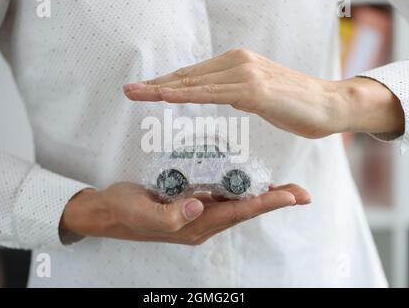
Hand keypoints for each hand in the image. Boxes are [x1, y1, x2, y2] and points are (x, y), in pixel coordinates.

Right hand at [60, 182, 309, 245]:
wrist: (107, 213)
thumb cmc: (124, 212)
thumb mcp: (143, 213)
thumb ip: (171, 215)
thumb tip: (198, 206)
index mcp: (194, 225)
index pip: (237, 213)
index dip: (264, 203)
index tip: (291, 196)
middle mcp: (201, 221)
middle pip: (244, 210)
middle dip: (273, 201)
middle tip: (301, 192)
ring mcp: (197, 213)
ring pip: (236, 204)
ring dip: (261, 196)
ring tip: (284, 188)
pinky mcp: (190, 203)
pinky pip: (222, 197)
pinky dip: (239, 190)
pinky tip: (248, 182)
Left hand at [124, 48, 403, 137]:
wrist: (329, 105)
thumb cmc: (294, 104)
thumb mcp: (257, 95)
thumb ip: (235, 91)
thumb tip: (217, 94)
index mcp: (236, 64)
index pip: (193, 75)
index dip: (166, 83)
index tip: (143, 90)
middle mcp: (238, 63)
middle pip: (188, 76)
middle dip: (156, 84)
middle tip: (128, 90)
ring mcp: (246, 74)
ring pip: (196, 83)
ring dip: (163, 89)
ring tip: (137, 93)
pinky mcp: (255, 89)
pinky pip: (214, 94)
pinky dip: (188, 95)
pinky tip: (167, 97)